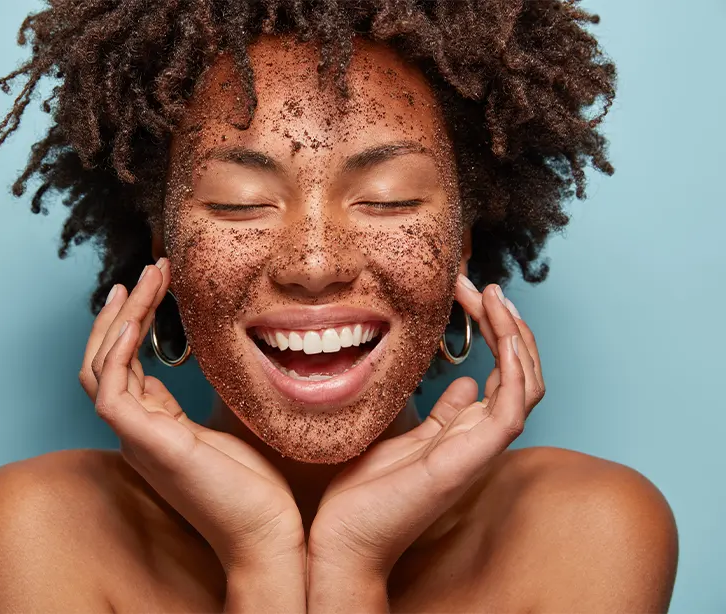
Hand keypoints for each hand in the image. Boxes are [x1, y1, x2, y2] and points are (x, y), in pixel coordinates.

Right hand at [78, 259, 304, 575]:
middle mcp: (137, 433)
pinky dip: (115, 351)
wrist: (267, 537)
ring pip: (101, 368)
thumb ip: (194, 405)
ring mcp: (137, 439)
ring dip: (119, 319)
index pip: (124, 368)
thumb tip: (182, 374)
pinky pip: (110, 390)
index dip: (133, 325)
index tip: (154, 286)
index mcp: (153, 430)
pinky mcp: (146, 444)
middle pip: (104, 363)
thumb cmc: (254, 490)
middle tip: (146, 273)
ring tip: (145, 279)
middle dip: (121, 313)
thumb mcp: (222, 432)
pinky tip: (134, 318)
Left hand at [308, 276, 544, 582]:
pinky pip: (512, 409)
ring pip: (526, 385)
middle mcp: (479, 436)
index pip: (502, 371)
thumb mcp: (402, 435)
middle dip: (507, 323)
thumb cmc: (365, 492)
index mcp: (465, 430)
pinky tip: (500, 333)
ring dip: (515, 336)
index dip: (493, 329)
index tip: (466, 292)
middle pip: (521, 372)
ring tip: (493, 297)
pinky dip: (515, 368)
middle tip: (481, 285)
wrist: (344, 539)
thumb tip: (461, 383)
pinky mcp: (470, 459)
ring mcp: (478, 448)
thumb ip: (438, 412)